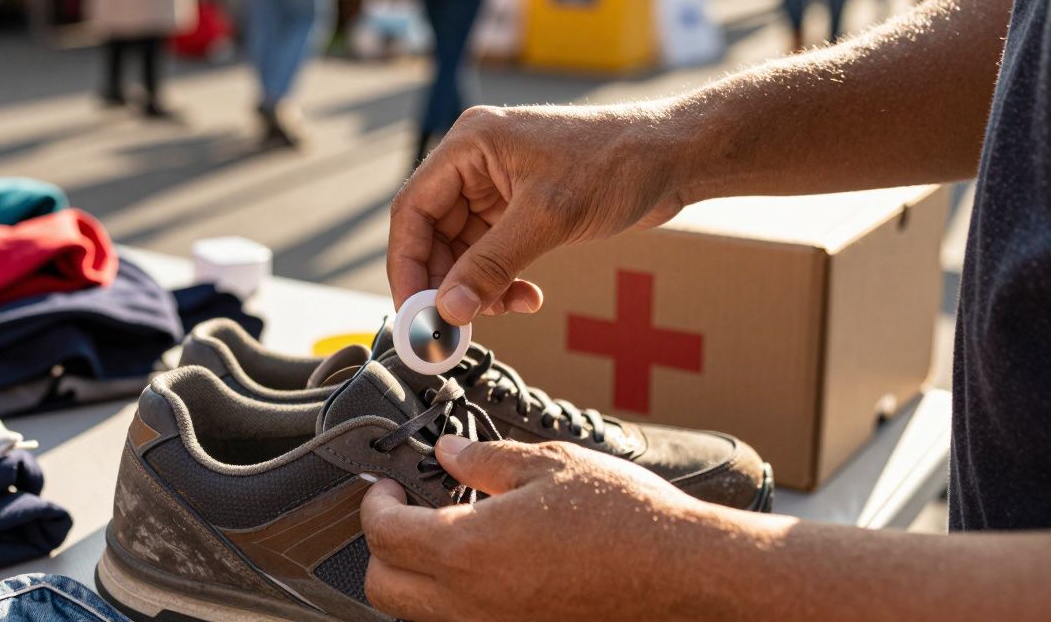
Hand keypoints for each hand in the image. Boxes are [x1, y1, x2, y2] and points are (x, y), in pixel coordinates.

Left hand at [360, 437, 762, 620]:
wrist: (684, 572)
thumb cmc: (625, 518)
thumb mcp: (549, 465)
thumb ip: (485, 461)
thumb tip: (447, 454)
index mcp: (469, 550)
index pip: (384, 535)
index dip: (374, 505)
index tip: (386, 486)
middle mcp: (472, 603)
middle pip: (384, 588)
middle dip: (381, 547)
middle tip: (403, 511)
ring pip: (416, 616)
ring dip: (412, 578)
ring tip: (442, 537)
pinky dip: (452, 600)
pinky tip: (482, 566)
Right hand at [387, 104, 689, 323]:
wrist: (674, 158)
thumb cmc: (617, 164)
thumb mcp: (547, 219)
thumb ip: (491, 266)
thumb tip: (448, 309)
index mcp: (470, 144)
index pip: (413, 209)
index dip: (407, 264)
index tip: (414, 311)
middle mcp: (477, 162)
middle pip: (434, 233)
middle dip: (445, 283)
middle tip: (454, 326)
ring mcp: (499, 185)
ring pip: (464, 249)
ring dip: (479, 287)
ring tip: (506, 309)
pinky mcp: (523, 206)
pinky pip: (494, 253)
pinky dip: (503, 281)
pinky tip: (528, 297)